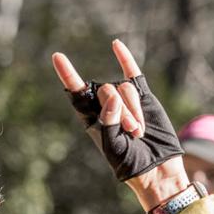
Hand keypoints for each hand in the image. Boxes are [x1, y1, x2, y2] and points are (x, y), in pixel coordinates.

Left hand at [52, 40, 190, 211]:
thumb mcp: (113, 146)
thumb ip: (109, 121)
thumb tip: (112, 93)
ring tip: (139, 131)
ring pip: (123, 88)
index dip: (68, 74)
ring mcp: (124, 100)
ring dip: (133, 109)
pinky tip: (115, 45)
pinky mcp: (143, 97)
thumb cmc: (129, 163)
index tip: (57, 56)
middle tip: (132, 132)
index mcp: (92, 119)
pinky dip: (124, 58)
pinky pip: (132, 73)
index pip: (76, 93)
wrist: (156, 168)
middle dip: (121, 110)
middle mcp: (105, 106)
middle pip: (106, 91)